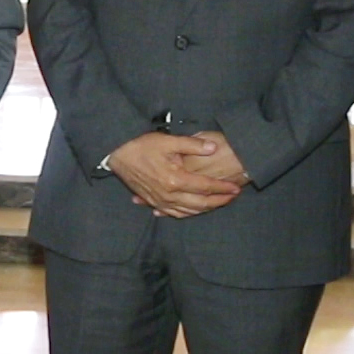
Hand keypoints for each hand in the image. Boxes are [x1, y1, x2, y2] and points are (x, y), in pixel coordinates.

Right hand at [107, 133, 242, 218]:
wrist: (117, 153)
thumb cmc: (142, 145)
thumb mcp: (168, 140)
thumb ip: (192, 145)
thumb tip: (213, 148)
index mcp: (175, 180)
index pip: (205, 187)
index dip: (222, 188)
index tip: (235, 187)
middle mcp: (168, 195)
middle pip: (200, 204)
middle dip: (219, 202)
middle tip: (232, 197)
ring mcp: (159, 201)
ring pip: (188, 212)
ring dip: (205, 209)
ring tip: (218, 203)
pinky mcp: (152, 202)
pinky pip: (173, 213)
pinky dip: (186, 213)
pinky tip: (191, 211)